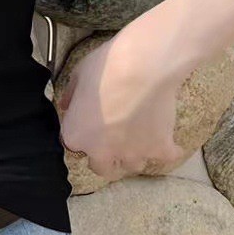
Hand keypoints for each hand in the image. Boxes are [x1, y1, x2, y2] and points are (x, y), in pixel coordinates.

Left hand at [57, 12, 191, 180]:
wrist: (144, 67)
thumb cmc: (105, 68)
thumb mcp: (78, 75)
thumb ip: (71, 96)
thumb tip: (66, 106)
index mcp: (77, 135)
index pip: (73, 145)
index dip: (81, 133)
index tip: (88, 123)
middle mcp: (102, 151)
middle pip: (102, 168)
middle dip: (105, 156)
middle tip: (111, 137)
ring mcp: (133, 153)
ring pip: (132, 166)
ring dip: (133, 153)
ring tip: (137, 134)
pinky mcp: (160, 149)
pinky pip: (165, 157)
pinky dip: (166, 149)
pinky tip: (165, 136)